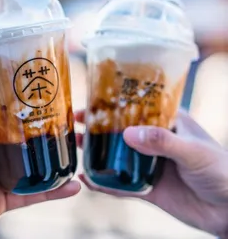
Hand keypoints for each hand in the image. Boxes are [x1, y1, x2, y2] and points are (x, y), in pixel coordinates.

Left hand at [0, 62, 79, 238]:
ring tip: (71, 146)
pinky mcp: (7, 197)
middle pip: (18, 134)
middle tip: (60, 112)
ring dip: (50, 157)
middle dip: (38, 124)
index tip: (32, 84)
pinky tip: (72, 185)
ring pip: (30, 162)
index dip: (13, 96)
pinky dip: (53, 190)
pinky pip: (35, 192)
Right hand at [76, 110, 227, 237]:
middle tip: (76, 125)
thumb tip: (128, 135)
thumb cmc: (222, 170)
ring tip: (76, 149)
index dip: (113, 105)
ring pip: (118, 157)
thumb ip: (162, 142)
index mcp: (167, 123)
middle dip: (99, 128)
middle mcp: (155, 141)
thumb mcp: (193, 150)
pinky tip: (89, 180)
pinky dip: (106, 183)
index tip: (92, 103)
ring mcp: (149, 164)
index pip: (136, 108)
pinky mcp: (148, 186)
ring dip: (97, 153)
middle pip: (121, 131)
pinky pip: (122, 184)